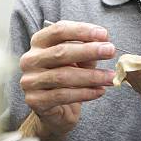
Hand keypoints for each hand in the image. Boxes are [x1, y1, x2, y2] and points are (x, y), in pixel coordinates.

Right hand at [19, 20, 115, 139]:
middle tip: (110, 51)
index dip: (82, 31)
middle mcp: (30, 59)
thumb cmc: (67, 77)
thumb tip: (104, 42)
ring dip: (91, 76)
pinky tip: (100, 91)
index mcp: (39, 42)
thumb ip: (87, 49)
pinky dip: (85, 93)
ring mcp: (30, 80)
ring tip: (111, 77)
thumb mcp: (78, 59)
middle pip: (61, 52)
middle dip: (89, 51)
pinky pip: (63, 95)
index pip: (59, 30)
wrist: (56, 110)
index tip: (104, 34)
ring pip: (63, 76)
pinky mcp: (35, 100)